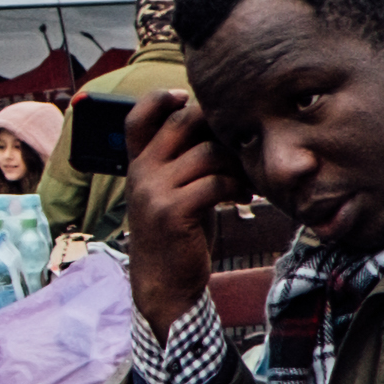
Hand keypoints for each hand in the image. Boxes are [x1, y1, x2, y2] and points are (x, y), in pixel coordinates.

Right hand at [119, 95, 228, 331]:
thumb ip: (180, 163)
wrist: (163, 285)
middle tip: (240, 143)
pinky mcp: (173, 211)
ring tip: (247, 179)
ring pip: (206, 152)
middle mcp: (140, 173)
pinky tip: (244, 197)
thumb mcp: (171, 193)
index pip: (138, 117)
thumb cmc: (176, 235)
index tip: (187, 98)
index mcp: (136, 165)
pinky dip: (236, 186)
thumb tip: (216, 129)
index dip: (161, 99)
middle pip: (181, 123)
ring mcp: (154, 191)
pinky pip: (214, 182)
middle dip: (217, 127)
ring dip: (235, 162)